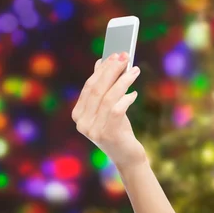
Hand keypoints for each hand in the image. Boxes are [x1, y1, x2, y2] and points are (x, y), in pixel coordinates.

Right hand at [72, 52, 146, 171]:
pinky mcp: (108, 134)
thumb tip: (101, 62)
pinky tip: (134, 93)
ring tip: (135, 70)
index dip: (102, 70)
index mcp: (78, 115)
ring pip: (108, 97)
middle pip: (97, 90)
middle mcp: (82, 123)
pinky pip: (117, 109)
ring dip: (123, 80)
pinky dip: (127, 98)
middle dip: (112, 70)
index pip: (89, 87)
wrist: (127, 157)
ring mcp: (93, 130)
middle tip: (125, 57)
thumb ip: (103, 89)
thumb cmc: (119, 130)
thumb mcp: (108, 109)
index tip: (113, 55)